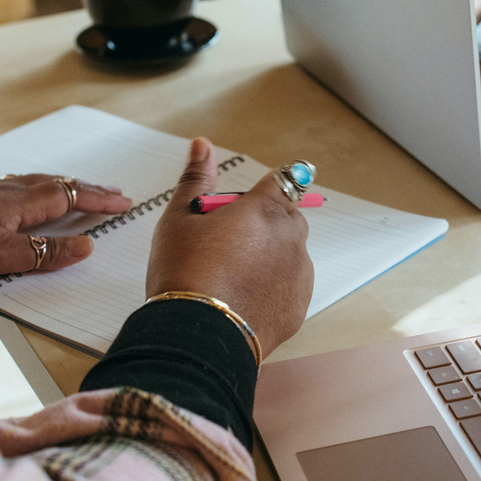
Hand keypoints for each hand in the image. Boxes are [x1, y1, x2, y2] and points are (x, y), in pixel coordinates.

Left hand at [0, 176, 131, 285]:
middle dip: (88, 189)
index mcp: (17, 203)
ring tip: (82, 191)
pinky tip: (32, 196)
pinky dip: (41, 189)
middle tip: (114, 194)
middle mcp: (5, 192)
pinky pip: (19, 188)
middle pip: (57, 184)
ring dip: (66, 187)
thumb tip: (85, 246)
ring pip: (38, 184)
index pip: (69, 197)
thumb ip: (42, 254)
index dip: (98, 200)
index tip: (124, 202)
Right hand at [147, 138, 312, 358]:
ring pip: (290, 253)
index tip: (252, 202)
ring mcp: (299, 273)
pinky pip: (290, 286)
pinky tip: (243, 298)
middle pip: (286, 217)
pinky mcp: (300, 305)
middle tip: (225, 244)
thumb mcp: (180, 218)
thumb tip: (203, 145)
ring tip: (231, 276)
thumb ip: (196, 178)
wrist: (195, 335)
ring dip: (270, 256)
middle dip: (263, 224)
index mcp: (264, 209)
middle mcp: (290, 237)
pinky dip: (274, 287)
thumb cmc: (184, 272)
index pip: (284, 179)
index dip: (267, 188)